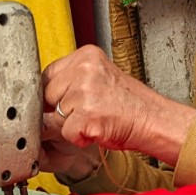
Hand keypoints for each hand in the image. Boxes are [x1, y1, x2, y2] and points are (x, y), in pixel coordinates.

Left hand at [40, 46, 195, 170]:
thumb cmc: (129, 103)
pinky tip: (97, 129)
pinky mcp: (87, 116)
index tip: (63, 102)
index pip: (48, 74)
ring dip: (71, 125)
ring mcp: (85, 92)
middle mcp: (85, 70)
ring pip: (56, 116)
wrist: (153, 119)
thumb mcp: (99, 78)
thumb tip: (42, 94)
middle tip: (87, 112)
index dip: (53, 93)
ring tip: (96, 119)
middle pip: (48, 95)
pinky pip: (67, 133)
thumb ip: (72, 79)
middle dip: (61, 109)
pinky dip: (79, 138)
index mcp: (87, 56)